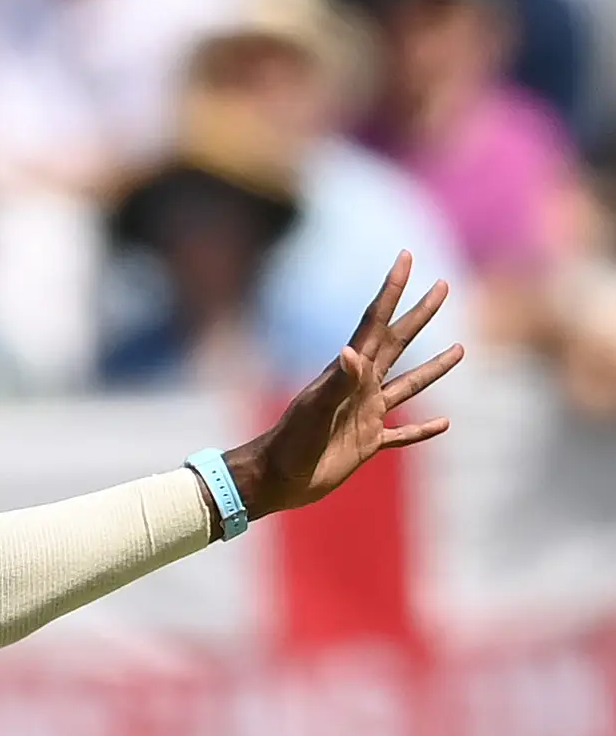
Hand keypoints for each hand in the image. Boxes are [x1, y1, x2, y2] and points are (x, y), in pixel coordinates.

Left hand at [223, 252, 464, 521]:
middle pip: (398, 343)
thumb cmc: (289, 443)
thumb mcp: (313, 410)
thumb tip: (352, 352)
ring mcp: (366, 414)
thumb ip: (336, 382)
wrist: (276, 479)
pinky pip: (402, 434)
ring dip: (433, 368)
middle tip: (444, 285)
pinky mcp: (367, 443)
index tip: (406, 256)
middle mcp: (361, 388)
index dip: (392, 289)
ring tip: (460, 349)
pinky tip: (444, 424)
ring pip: (409, 385)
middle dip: (420, 314)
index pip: (376, 322)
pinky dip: (422, 430)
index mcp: (349, 373)